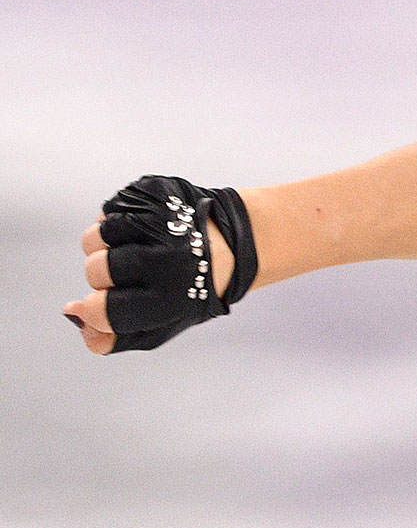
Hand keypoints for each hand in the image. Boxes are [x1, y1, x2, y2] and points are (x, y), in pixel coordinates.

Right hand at [66, 213, 236, 353]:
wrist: (231, 242)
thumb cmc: (192, 286)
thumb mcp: (163, 324)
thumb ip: (116, 335)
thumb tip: (74, 315)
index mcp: (172, 294)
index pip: (104, 310)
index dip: (96, 310)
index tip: (105, 304)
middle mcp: (169, 255)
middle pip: (95, 271)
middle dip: (104, 276)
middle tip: (134, 272)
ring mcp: (161, 219)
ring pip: (94, 237)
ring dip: (105, 246)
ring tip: (136, 247)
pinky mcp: (154, 192)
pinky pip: (107, 210)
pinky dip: (115, 221)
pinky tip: (143, 228)